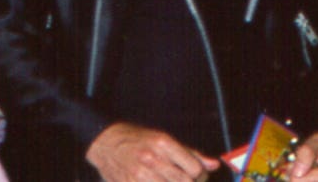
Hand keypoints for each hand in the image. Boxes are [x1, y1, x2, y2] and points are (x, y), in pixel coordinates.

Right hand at [86, 122, 220, 180]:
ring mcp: (140, 174)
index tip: (195, 174)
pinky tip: (157, 181)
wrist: (104, 142)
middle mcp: (152, 158)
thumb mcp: (163, 139)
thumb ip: (190, 154)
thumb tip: (213, 165)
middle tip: (182, 178)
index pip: (195, 169)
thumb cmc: (136, 139)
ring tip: (168, 179)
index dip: (199, 175)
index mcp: (163, 143)